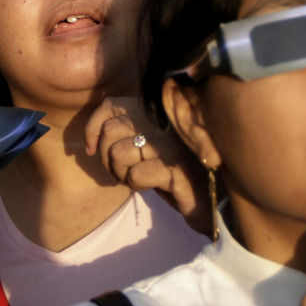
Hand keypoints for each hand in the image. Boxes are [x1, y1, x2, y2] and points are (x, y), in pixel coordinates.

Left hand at [85, 96, 210, 234]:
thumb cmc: (176, 172)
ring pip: (119, 152)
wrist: (213, 200)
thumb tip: (93, 139)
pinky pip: (136, 173)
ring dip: (122, 174)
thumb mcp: (149, 148)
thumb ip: (128, 133)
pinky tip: (153, 186)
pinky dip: (137, 184)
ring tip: (139, 179)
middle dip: (107, 159)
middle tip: (122, 172)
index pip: (112, 105)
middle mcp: (166, 120)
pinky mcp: (178, 168)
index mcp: (158, 111)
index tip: (93, 150)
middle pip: (110, 131)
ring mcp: (173, 143)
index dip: (93, 128)